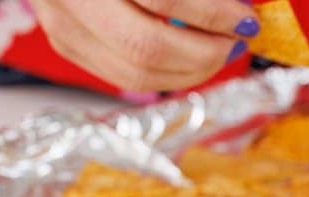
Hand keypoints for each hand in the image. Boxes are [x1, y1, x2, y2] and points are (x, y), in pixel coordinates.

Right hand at [27, 0, 258, 92]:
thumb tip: (240, 7)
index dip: (213, 15)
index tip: (247, 20)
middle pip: (147, 48)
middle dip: (205, 53)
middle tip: (235, 41)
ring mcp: (62, 23)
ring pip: (136, 74)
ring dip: (191, 71)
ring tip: (219, 51)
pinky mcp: (66, 42)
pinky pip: (125, 76)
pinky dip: (168, 72)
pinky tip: (192, 57)